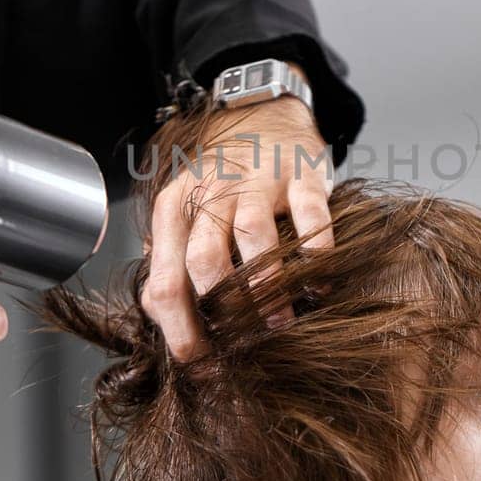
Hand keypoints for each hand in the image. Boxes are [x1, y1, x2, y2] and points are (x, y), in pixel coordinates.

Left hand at [141, 91, 334, 361]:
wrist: (264, 117)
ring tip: (279, 324)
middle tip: (240, 348)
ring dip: (266, 289)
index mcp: (175, 209)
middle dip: (221, 313)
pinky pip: (311, 217)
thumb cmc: (223, 181)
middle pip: (203, 260)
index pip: (164, 280)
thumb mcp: (185, 213)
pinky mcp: (302, 176)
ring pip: (252, 237)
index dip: (179, 331)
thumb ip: (169, 259)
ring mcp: (258, 182)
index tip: (200, 363)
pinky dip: (316, 255)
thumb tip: (161, 319)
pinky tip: (319, 285)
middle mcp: (212, 193)